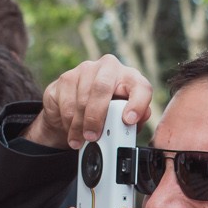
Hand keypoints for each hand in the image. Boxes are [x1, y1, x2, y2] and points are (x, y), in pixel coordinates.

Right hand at [24, 55, 153, 149]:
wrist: (77, 108)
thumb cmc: (107, 114)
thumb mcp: (123, 121)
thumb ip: (133, 122)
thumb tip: (136, 120)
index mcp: (130, 78)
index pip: (140, 86)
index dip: (137, 104)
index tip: (129, 121)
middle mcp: (110, 67)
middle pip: (102, 87)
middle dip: (97, 116)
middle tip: (93, 137)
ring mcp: (86, 69)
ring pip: (82, 98)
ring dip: (80, 123)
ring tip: (81, 139)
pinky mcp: (67, 77)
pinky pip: (67, 102)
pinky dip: (69, 121)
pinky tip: (71, 131)